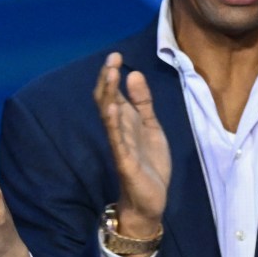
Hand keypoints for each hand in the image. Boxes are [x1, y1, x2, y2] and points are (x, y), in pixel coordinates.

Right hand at [95, 53, 169, 240]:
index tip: (114, 55)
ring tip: (109, 76)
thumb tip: (133, 73)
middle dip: (108, 80)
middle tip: (111, 58)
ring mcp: (120, 146)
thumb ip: (143, 102)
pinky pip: (117, 140)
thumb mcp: (150, 127)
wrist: (149, 201)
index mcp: (125, 123)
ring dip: (108, 96)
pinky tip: (112, 108)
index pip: (112, 94)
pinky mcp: (125, 161)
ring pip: (109, 117)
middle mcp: (118, 131)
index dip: (112, 76)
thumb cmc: (149, 165)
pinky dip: (113, 124)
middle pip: (106, 101)